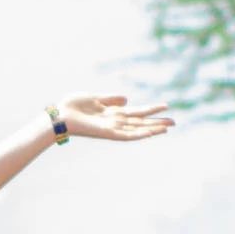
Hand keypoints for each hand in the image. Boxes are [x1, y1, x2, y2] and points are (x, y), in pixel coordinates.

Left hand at [47, 92, 174, 143]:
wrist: (60, 115)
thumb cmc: (73, 106)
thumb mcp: (95, 98)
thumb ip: (111, 99)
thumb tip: (127, 99)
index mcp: (112, 112)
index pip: (136, 112)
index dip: (151, 110)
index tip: (165, 107)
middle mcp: (115, 122)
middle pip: (141, 122)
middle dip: (157, 123)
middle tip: (175, 123)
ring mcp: (112, 128)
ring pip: (137, 130)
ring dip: (153, 129)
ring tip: (168, 128)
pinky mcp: (108, 133)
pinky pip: (127, 135)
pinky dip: (139, 134)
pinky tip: (150, 132)